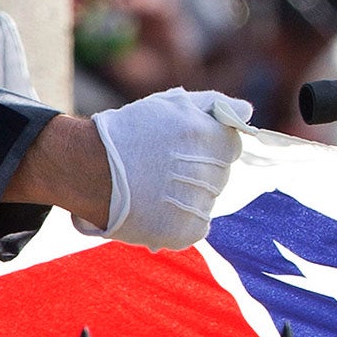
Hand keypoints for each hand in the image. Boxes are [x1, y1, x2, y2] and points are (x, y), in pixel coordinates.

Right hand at [88, 87, 249, 248]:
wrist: (88, 168)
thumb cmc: (132, 131)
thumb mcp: (173, 103)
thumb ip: (217, 105)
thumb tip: (248, 113)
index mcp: (212, 139)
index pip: (231, 146)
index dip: (207, 145)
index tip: (181, 146)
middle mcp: (210, 172)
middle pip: (220, 174)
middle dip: (198, 169)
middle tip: (163, 166)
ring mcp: (199, 205)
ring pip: (208, 200)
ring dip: (189, 194)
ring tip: (156, 186)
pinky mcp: (185, 232)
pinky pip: (198, 225)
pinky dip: (181, 218)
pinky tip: (157, 206)